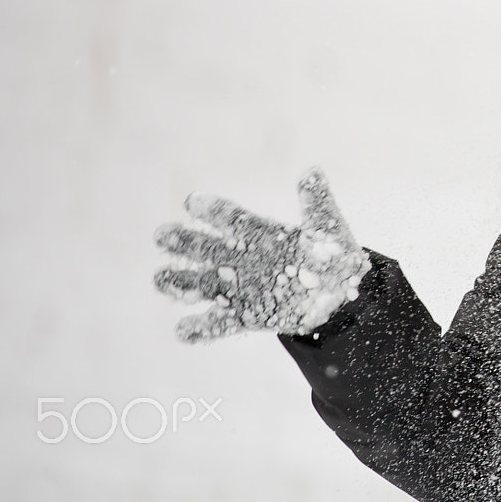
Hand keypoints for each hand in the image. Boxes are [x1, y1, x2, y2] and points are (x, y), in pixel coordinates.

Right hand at [153, 170, 371, 342]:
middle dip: (184, 242)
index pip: (232, 219)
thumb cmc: (331, 256)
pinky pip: (219, 323)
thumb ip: (317, 202)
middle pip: (207, 248)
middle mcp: (243, 259)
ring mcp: (241, 288)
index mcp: (260, 234)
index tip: (192, 203)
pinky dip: (200, 328)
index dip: (213, 211)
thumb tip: (312, 171)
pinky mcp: (246, 316)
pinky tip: (183, 330)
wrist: (339, 295)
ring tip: (161, 279)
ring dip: (181, 281)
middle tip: (162, 236)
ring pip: (204, 284)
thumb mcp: (327, 227)